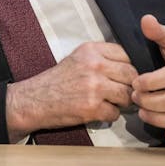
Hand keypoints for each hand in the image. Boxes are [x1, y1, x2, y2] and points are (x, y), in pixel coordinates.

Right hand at [5, 42, 136, 141]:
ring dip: (121, 102)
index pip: (126, 54)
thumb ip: (101, 59)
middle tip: (119, 92)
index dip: (127, 67)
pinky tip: (97, 111)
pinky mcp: (92, 107)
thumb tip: (129, 67)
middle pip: (131, 75)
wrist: (33, 100)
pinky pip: (116, 113)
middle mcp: (94, 66)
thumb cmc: (55, 81)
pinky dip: (109, 115)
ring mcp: (94, 87)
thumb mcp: (77, 59)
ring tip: (108, 102)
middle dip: (128, 86)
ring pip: (127, 95)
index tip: (122, 76)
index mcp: (90, 50)